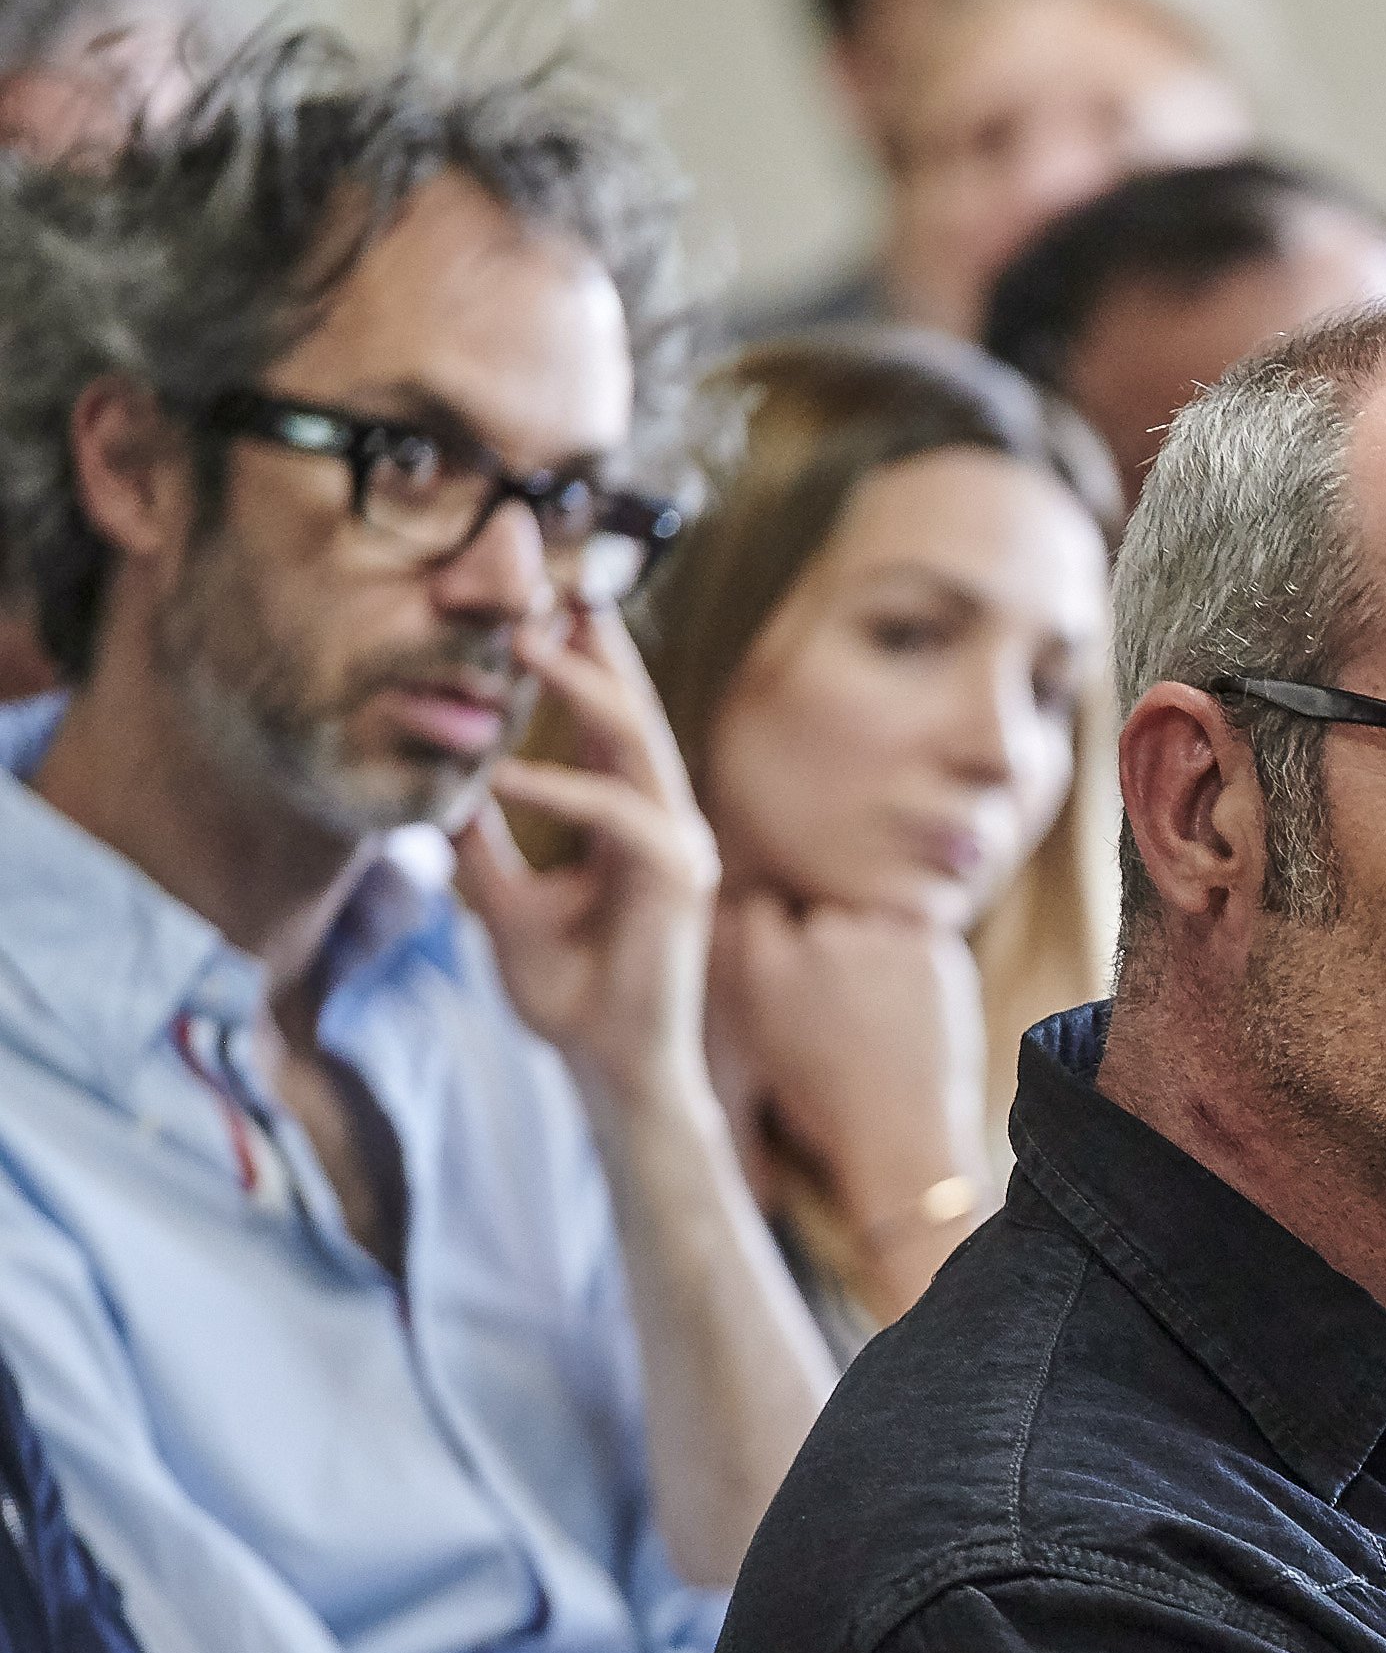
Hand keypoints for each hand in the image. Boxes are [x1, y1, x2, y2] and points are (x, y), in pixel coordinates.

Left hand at [455, 603, 722, 1118]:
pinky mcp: (676, 879)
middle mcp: (665, 823)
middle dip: (590, 644)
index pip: (608, 724)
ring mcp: (679, 847)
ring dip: (581, 688)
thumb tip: (440, 792)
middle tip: (543, 582)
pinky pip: (617, 812)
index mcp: (633, 822)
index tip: (536, 604)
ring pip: (635, 742)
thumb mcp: (505, 906)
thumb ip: (485, 847)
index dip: (578, 661)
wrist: (612, 1070)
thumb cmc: (572, 999)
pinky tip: (502, 773)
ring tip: (522, 643)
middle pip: (631, 710)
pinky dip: (561, 787)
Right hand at [709, 895, 988, 1227]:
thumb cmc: (824, 1102)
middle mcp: (815, 938)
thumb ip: (748, 979)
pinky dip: (921, 967)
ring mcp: (874, 938)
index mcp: (764, 964)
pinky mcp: (926, 945)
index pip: (764, 911)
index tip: (804, 971)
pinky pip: (920, 940)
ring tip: (887, 1020)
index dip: (786, 941)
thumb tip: (734, 926)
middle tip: (854, 1010)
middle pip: (823, 919)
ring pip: (873, 926)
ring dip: (880, 954)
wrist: (897, 1132)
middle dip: (835, 951)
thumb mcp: (761, 1041)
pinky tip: (916, 1014)